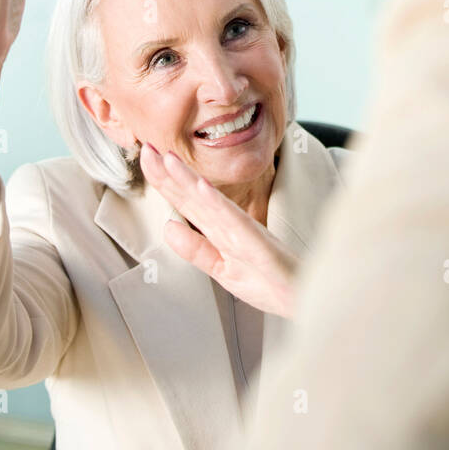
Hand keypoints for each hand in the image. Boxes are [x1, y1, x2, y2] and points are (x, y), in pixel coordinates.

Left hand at [140, 144, 299, 317]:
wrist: (302, 301)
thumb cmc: (269, 283)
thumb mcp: (222, 269)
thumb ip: (196, 249)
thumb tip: (167, 226)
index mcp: (219, 232)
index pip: (186, 203)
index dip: (165, 182)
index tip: (146, 159)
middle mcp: (229, 226)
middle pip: (193, 196)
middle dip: (169, 173)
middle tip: (147, 148)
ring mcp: (243, 233)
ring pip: (210, 202)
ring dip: (188, 179)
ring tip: (168, 159)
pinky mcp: (257, 244)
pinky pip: (234, 221)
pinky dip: (217, 203)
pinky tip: (201, 187)